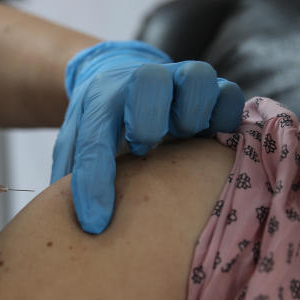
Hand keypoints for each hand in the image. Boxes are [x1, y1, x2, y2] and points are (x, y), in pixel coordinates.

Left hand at [51, 41, 244, 233]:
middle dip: (146, 121)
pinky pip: (231, 95)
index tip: (94, 222)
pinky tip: (210, 139)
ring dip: (190, 115)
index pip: (94, 137)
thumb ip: (73, 169)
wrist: (126, 77)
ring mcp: (183, 79)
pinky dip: (225, 118)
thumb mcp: (78, 139)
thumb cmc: (105, 119)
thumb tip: (68, 222)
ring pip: (198, 79)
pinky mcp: (216, 87)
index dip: (93, 182)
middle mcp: (145, 78)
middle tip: (141, 149)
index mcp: (104, 96)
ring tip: (179, 139)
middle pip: (149, 81)